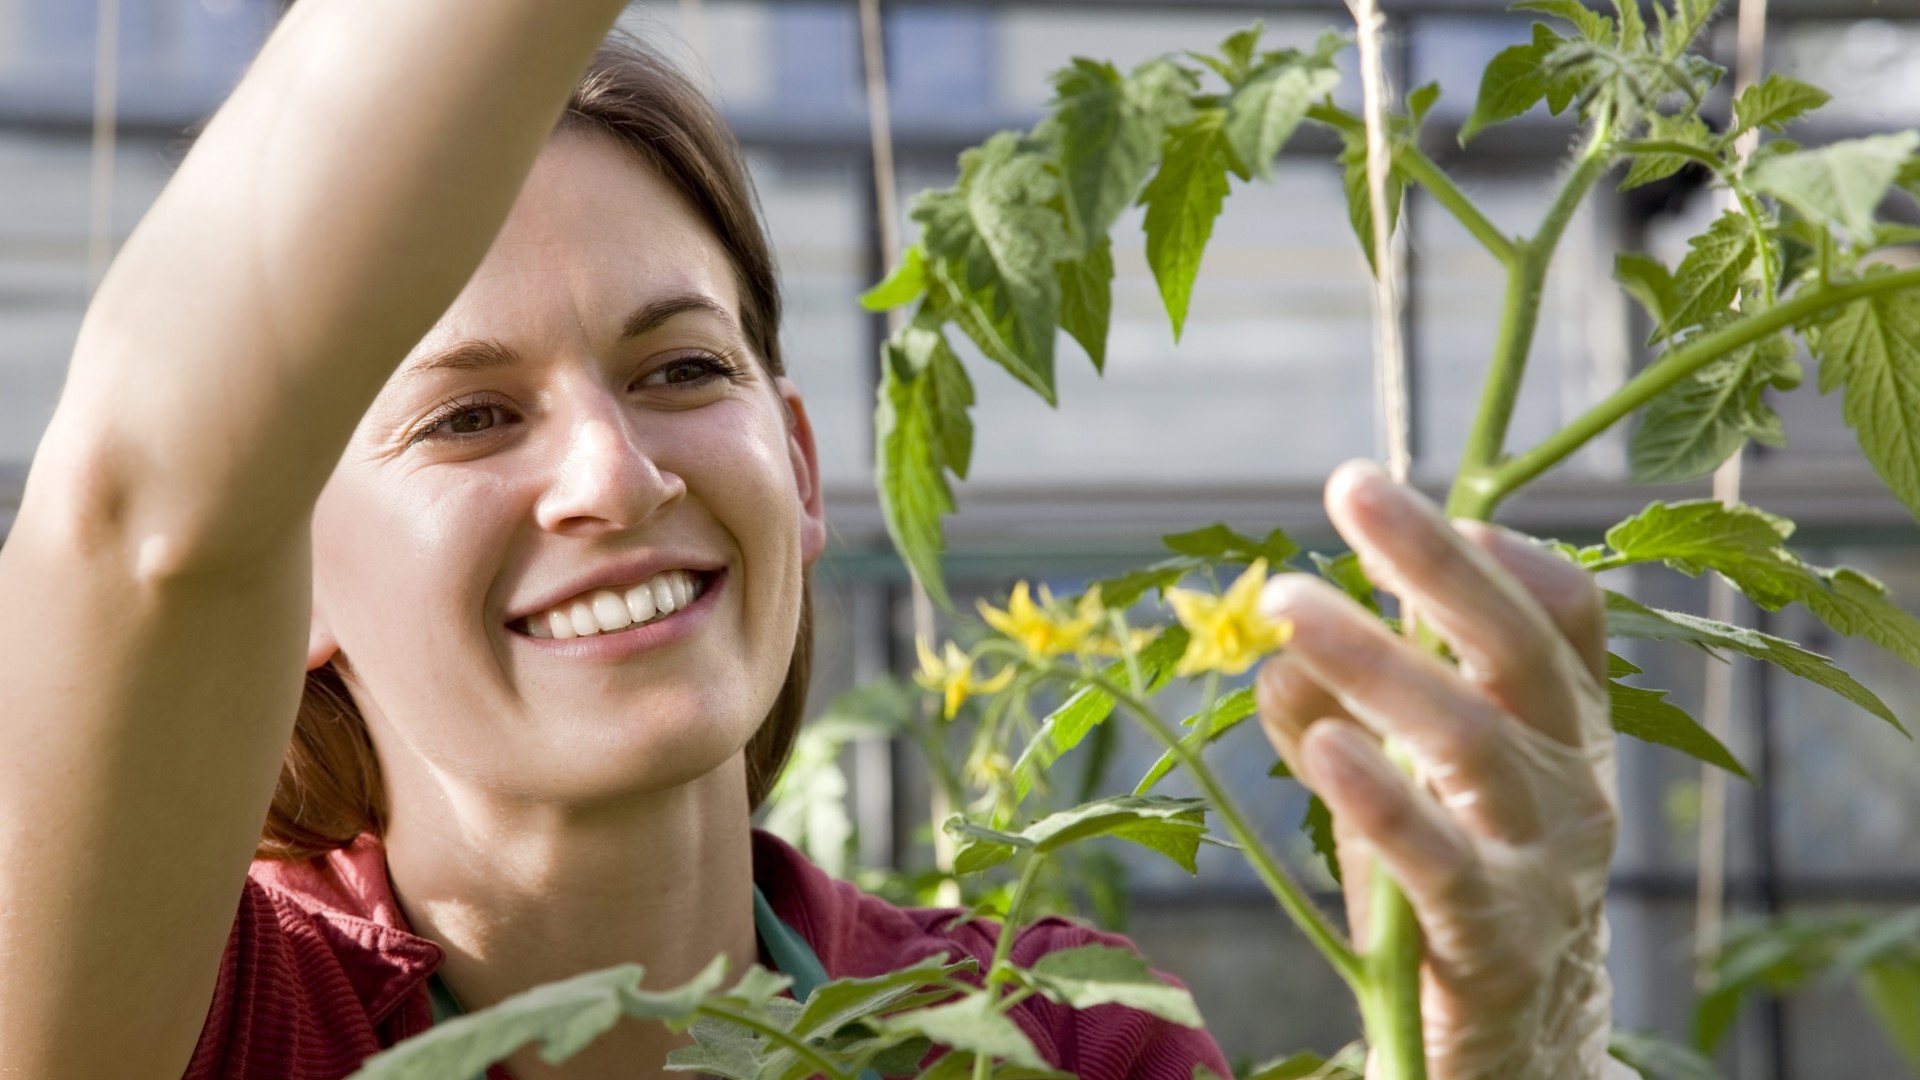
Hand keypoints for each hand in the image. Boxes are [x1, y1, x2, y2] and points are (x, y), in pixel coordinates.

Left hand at [1255, 461, 1621, 1079]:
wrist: (1511, 1052)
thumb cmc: (1446, 895)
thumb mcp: (1404, 790)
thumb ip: (1344, 714)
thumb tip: (1276, 651)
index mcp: (1564, 737)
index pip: (1568, 623)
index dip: (1506, 554)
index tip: (1426, 501)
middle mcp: (1573, 787)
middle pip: (1520, 652)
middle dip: (1435, 563)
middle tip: (1353, 487)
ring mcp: (1544, 867)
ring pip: (1473, 742)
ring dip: (1379, 664)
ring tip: (1290, 606)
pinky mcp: (1493, 944)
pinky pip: (1439, 861)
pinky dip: (1380, 798)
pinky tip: (1320, 745)